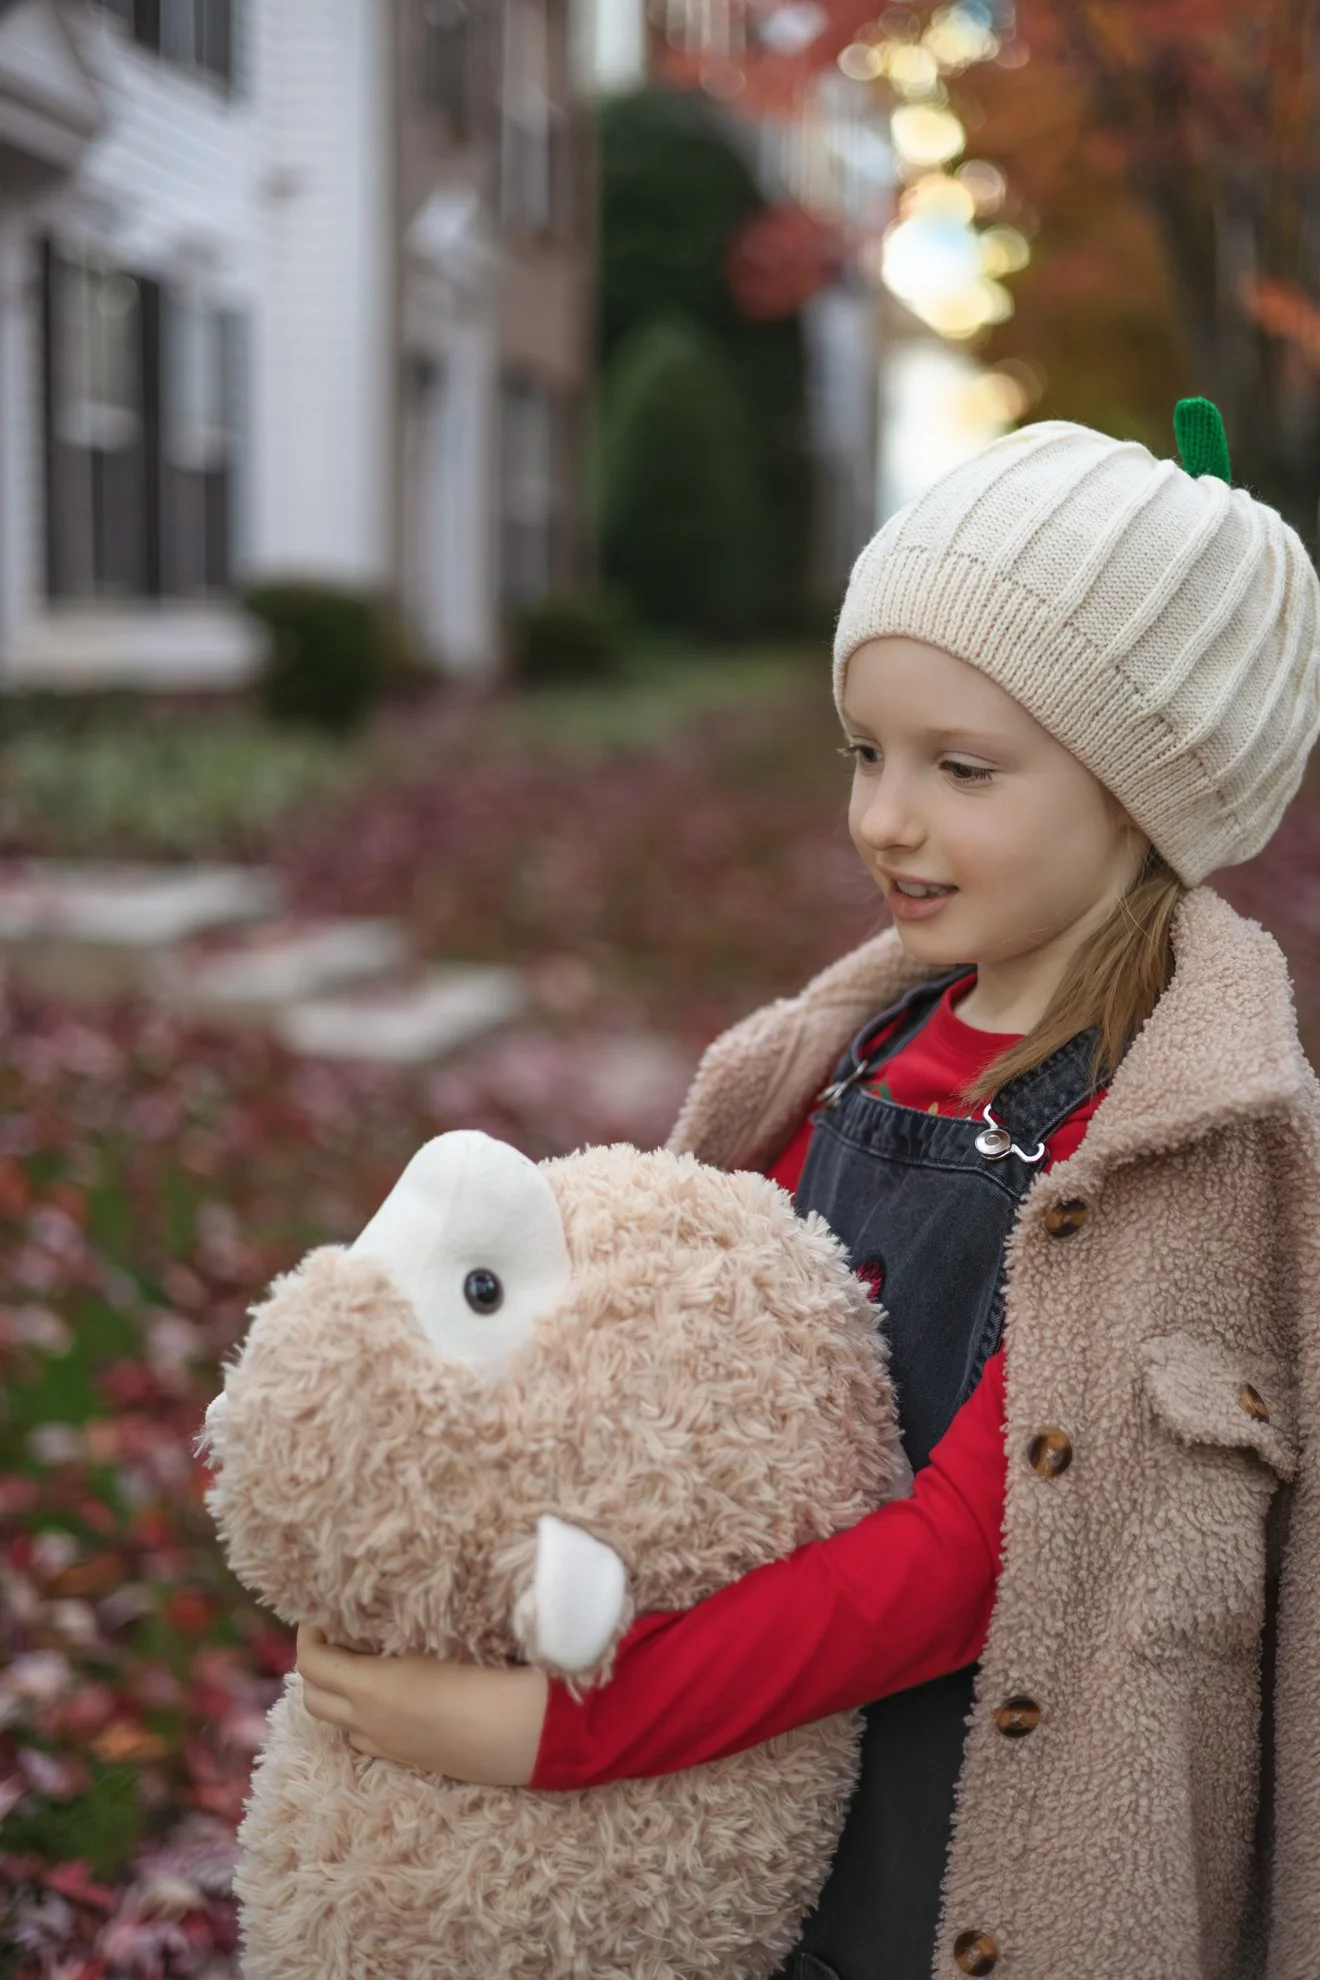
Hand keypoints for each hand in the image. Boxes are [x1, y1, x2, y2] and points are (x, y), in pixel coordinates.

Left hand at [295, 1626, 548, 1786]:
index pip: (312, 1663)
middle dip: (317, 1666)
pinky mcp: (412, 1760)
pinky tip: (394, 1694)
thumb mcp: (442, 1636)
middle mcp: (372, 1722)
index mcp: (374, 1688)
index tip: (323, 1613)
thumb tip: (381, 1604)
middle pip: (313, 1699)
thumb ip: (404, 1624)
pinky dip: (363, 1717)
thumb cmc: (492, 1672)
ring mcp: (391, 1746)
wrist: (532, 1731)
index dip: (308, 1635)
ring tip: (363, 1664)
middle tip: (339, 1637)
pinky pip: (368, 1739)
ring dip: (338, 1695)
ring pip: (339, 1725)